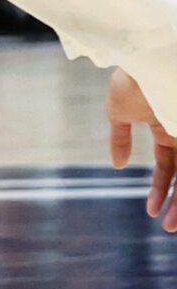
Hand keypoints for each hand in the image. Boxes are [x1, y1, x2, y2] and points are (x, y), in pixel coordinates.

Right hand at [107, 70, 176, 231]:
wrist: (145, 60)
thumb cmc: (131, 79)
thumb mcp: (119, 112)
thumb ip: (119, 138)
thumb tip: (117, 164)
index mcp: (167, 129)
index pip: (168, 166)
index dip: (160, 189)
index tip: (151, 211)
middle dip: (176, 204)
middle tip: (169, 228)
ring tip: (172, 226)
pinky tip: (174, 204)